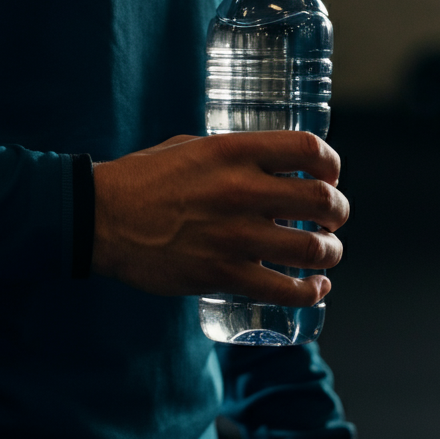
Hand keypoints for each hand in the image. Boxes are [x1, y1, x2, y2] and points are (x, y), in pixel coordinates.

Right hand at [91, 131, 348, 302]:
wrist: (101, 218)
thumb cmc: (141, 178)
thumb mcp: (188, 146)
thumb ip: (230, 154)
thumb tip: (263, 162)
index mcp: (233, 152)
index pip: (309, 149)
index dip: (331, 163)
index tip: (330, 175)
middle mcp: (241, 190)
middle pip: (323, 199)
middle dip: (337, 211)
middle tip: (332, 218)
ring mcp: (235, 236)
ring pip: (314, 248)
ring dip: (330, 252)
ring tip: (325, 253)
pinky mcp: (224, 275)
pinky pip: (287, 290)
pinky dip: (310, 292)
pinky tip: (314, 288)